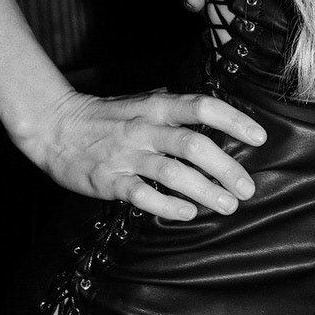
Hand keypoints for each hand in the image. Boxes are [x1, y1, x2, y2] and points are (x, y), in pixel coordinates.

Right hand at [19, 86, 265, 220]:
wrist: (54, 127)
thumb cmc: (105, 116)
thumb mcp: (141, 101)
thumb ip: (174, 106)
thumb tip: (211, 110)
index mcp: (157, 106)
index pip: (203, 107)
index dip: (234, 120)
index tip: (259, 137)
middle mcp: (145, 128)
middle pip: (194, 145)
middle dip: (226, 168)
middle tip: (247, 188)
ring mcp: (127, 155)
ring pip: (173, 173)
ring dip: (205, 191)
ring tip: (228, 205)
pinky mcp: (109, 181)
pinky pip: (143, 195)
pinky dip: (168, 205)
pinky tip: (189, 213)